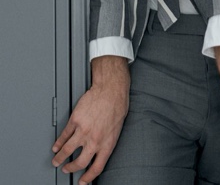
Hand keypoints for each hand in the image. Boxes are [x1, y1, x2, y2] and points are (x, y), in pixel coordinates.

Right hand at [52, 56, 129, 184]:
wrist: (111, 90)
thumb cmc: (118, 106)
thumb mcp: (117, 129)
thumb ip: (107, 141)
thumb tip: (99, 150)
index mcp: (108, 143)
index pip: (97, 167)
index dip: (88, 177)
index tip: (82, 182)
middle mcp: (95, 140)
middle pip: (79, 162)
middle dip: (71, 168)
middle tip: (66, 169)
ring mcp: (83, 131)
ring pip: (67, 150)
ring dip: (59, 158)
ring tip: (56, 161)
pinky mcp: (75, 121)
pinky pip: (63, 136)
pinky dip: (58, 143)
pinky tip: (56, 146)